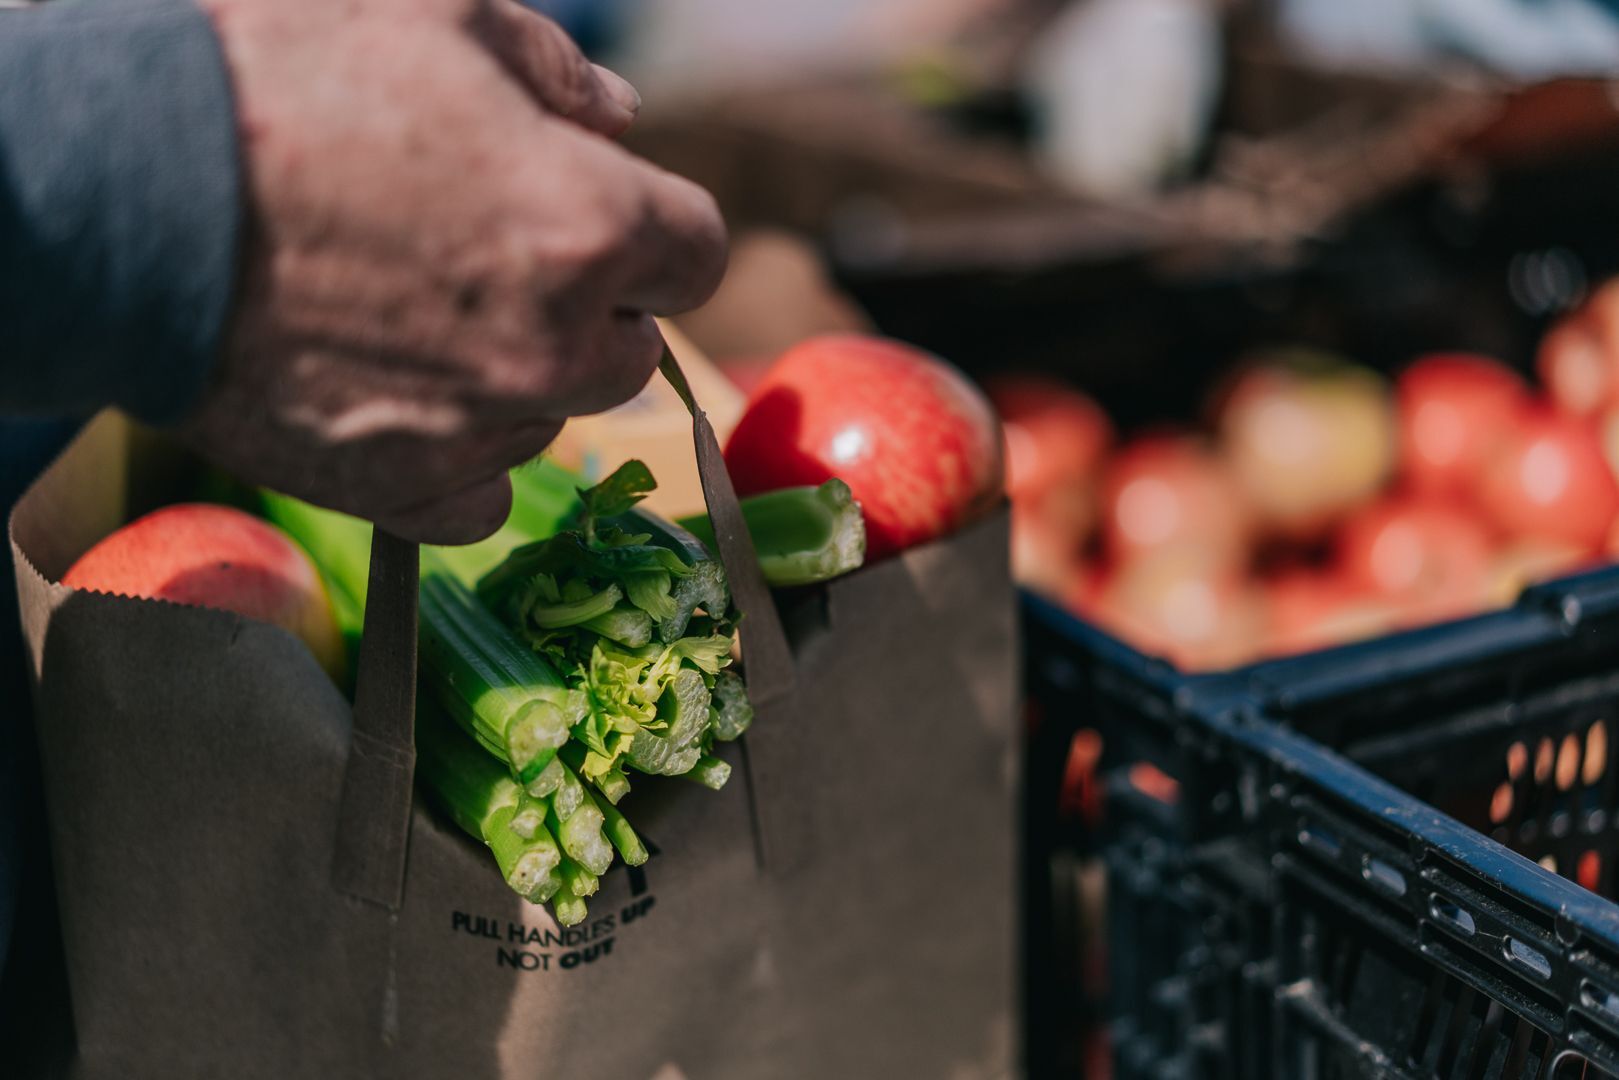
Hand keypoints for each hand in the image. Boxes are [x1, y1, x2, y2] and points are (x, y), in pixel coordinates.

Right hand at [183, 0, 725, 542]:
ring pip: (554, 415)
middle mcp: (554, 344)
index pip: (695, 252)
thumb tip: (619, 117)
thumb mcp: (441, 19)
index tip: (606, 215)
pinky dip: (460, 457)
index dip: (652, 227)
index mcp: (593, 225)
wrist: (124, 191)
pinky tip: (411, 399)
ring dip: (519, 374)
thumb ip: (559, 74)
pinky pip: (479, 497)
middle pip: (630, 345)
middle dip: (588, 302)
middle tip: (495, 258)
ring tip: (422, 314)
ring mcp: (478, 427)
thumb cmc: (284, 81)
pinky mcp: (400, 489)